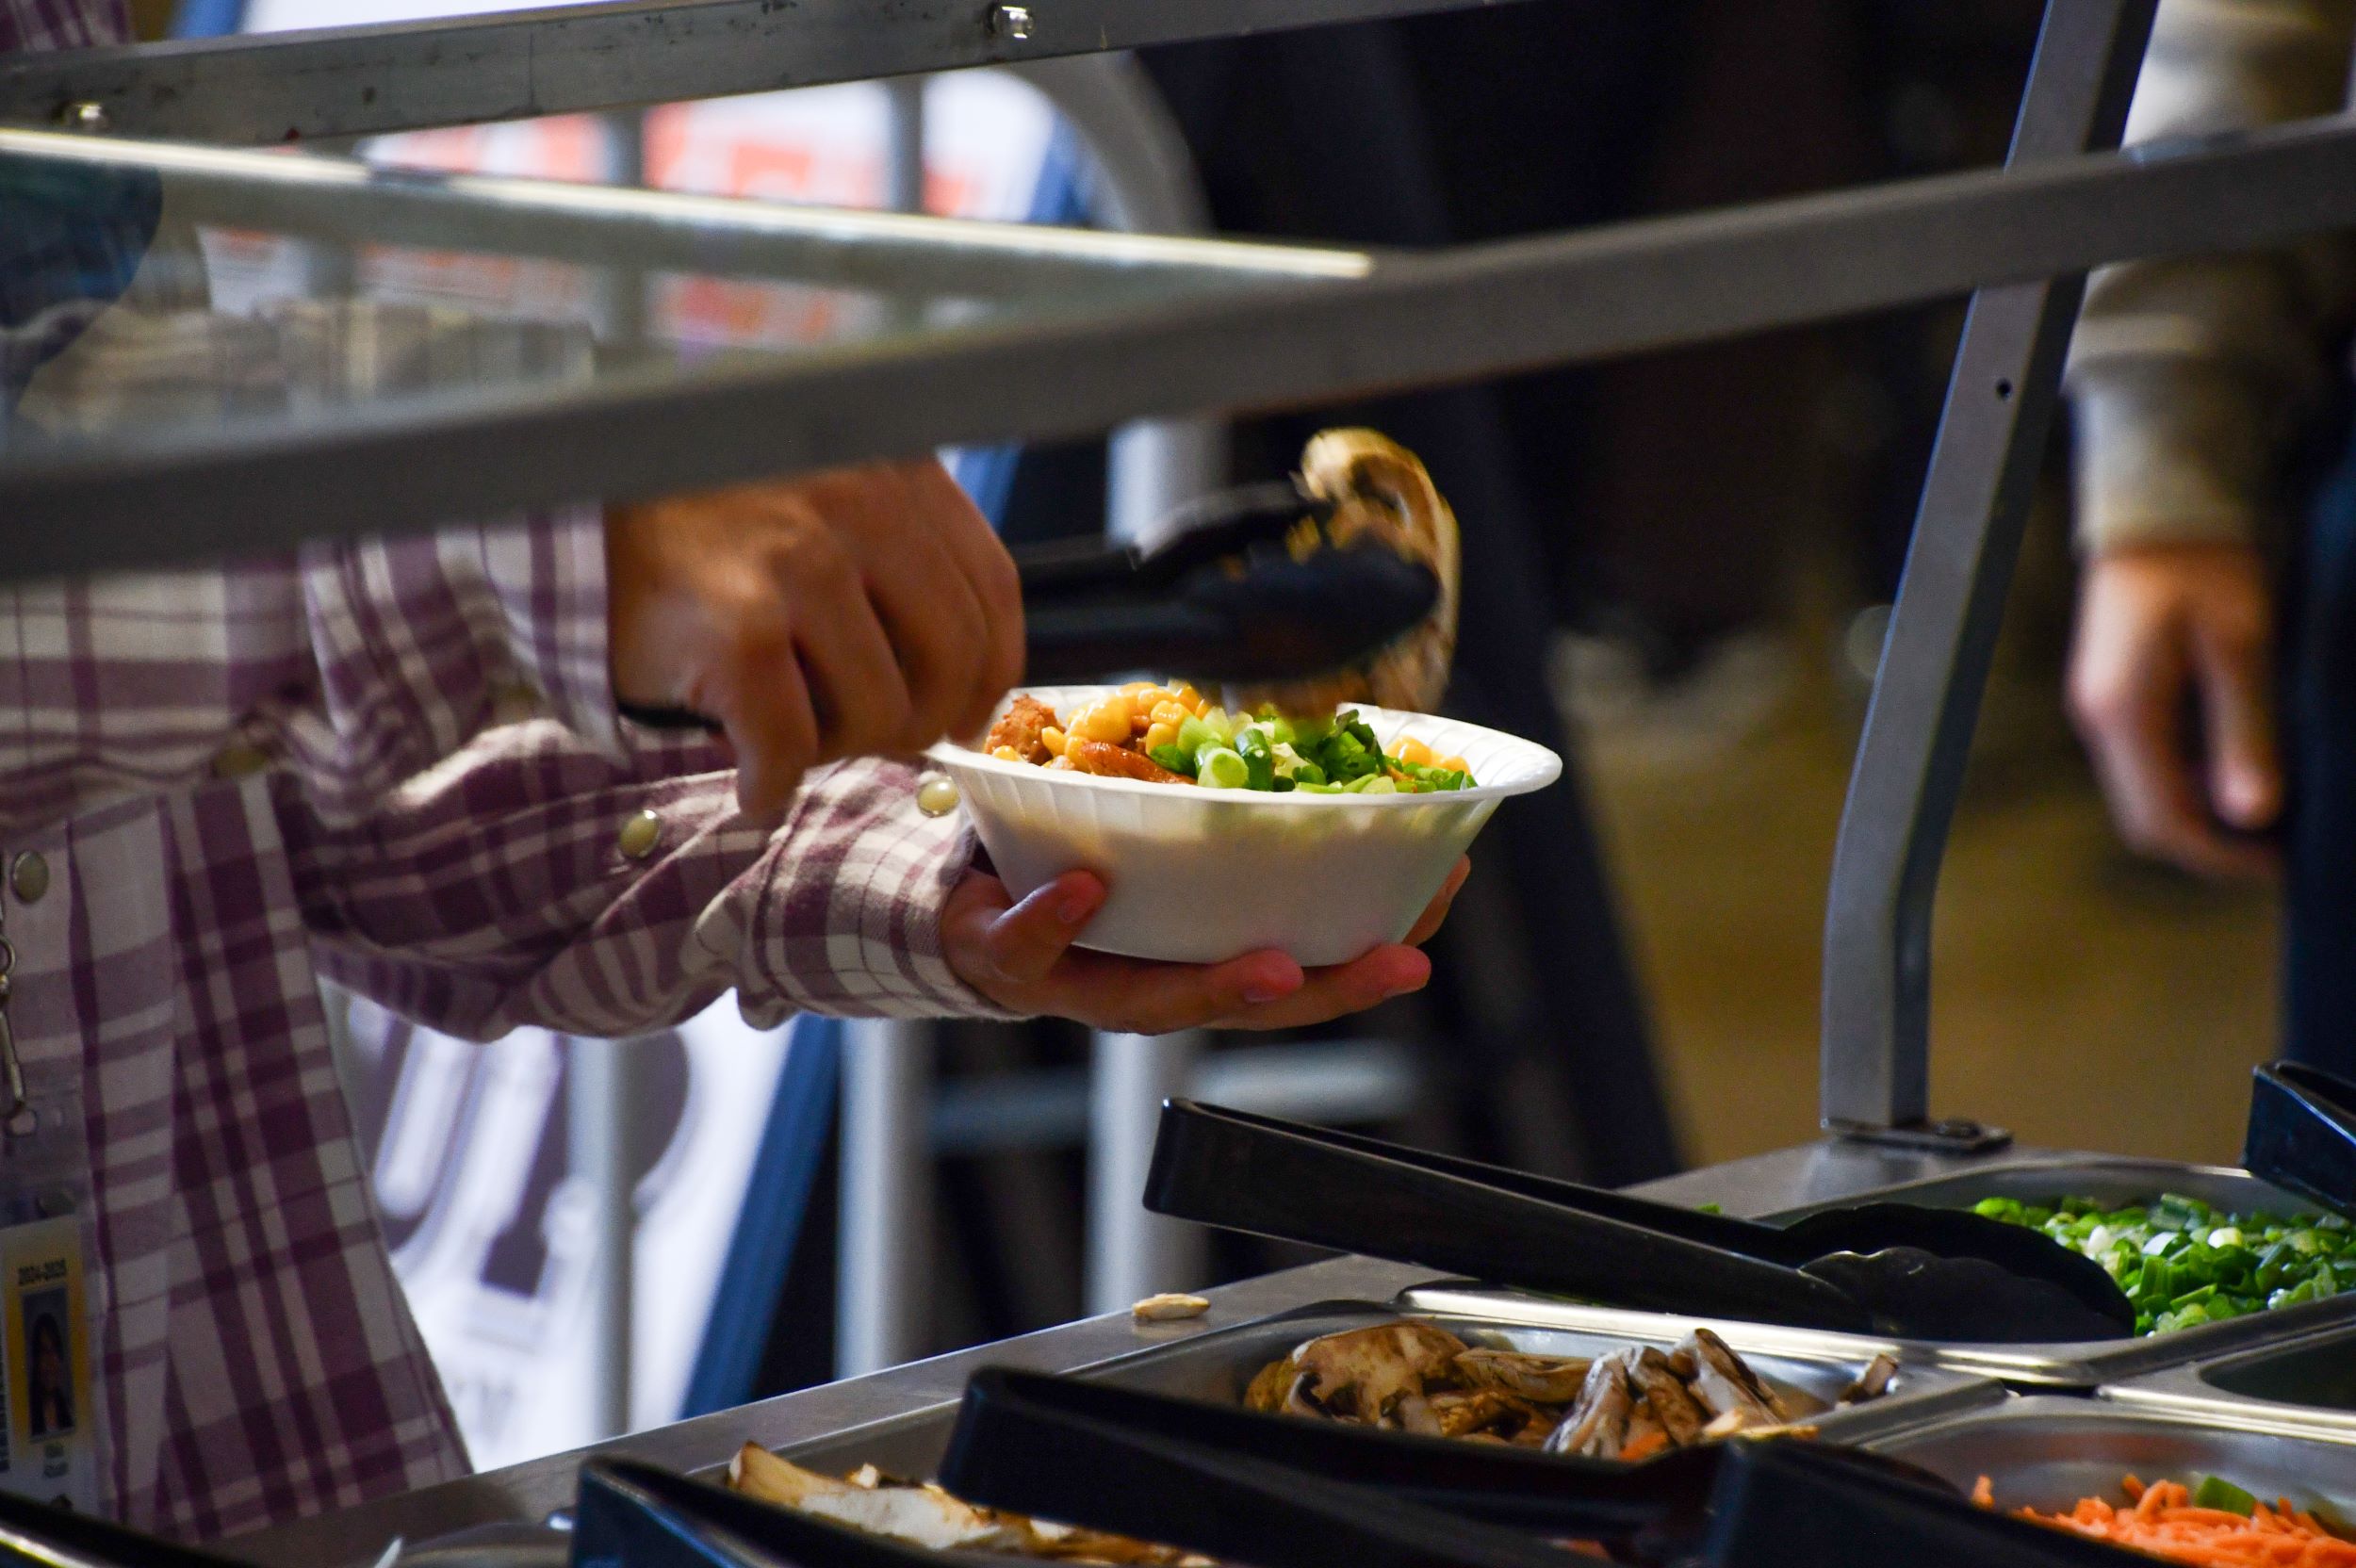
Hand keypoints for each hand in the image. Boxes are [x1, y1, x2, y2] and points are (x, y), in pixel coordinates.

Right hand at [607, 459, 1023, 814]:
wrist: (558, 498)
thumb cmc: (695, 514)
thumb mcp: (817, 493)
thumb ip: (892, 557)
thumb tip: (960, 687)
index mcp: (892, 471)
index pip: (991, 592)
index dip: (987, 674)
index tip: (961, 714)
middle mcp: (858, 506)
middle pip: (952, 660)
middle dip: (917, 723)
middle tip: (869, 740)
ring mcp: (798, 567)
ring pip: (880, 712)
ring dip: (838, 749)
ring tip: (788, 736)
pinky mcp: (735, 631)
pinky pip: (789, 747)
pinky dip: (772, 785)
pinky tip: (753, 785)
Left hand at [944, 859, 1471, 1031]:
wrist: (962, 902)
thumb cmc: (1083, 867)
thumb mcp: (1161, 844)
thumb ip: (1230, 816)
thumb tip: (1325, 741)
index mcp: (1203, 961)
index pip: (1306, 967)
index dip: (1374, 947)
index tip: (1439, 907)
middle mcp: (1155, 990)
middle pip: (1249, 1007)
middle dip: (1330, 989)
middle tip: (1394, 961)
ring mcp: (1081, 984)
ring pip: (1153, 1002)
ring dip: (1216, 985)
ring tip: (1273, 965)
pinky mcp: (1006, 957)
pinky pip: (1029, 945)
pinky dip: (1054, 920)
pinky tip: (1083, 888)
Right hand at [2067, 542, 2279, 877]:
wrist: (2156, 502)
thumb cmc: (2201, 561)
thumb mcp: (2239, 645)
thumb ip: (2244, 730)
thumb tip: (2253, 813)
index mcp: (2124, 713)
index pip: (2164, 820)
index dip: (2220, 857)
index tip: (2278, 868)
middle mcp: (2099, 718)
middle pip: (2146, 816)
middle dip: (2209, 844)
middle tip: (2277, 851)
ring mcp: (2100, 705)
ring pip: (2145, 790)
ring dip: (2201, 812)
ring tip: (2268, 810)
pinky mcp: (2112, 691)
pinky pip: (2146, 759)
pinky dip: (2190, 779)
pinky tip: (2236, 766)